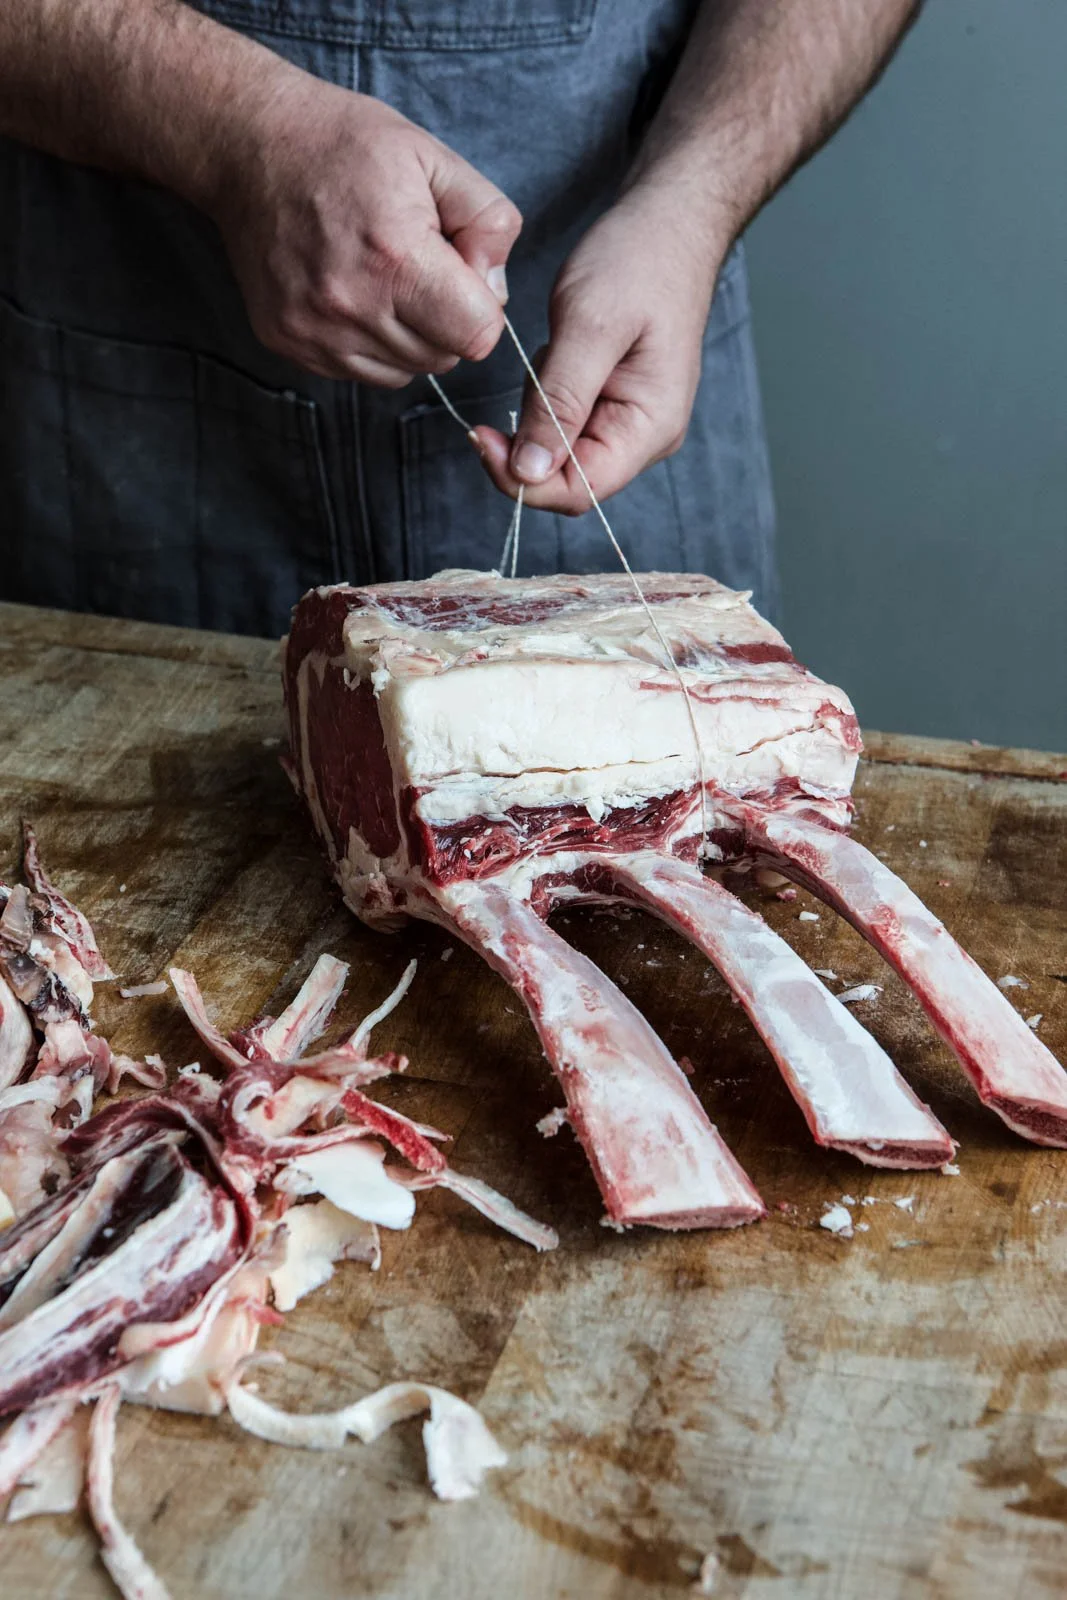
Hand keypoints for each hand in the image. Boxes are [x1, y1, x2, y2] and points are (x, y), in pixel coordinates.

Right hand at [210, 71, 521, 384]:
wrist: (249, 147)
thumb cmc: (345, 146)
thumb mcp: (434, 158)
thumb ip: (488, 222)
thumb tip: (497, 288)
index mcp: (395, 258)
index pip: (477, 335)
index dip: (483, 306)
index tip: (462, 273)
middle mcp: (351, 306)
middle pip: (443, 358)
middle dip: (448, 321)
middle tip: (422, 268)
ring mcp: (315, 332)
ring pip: (404, 372)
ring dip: (410, 338)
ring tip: (386, 279)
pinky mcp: (290, 344)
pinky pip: (361, 373)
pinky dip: (372, 345)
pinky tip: (357, 295)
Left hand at [471, 186, 725, 511]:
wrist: (667, 223)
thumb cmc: (638, 262)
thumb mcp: (590, 326)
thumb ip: (560, 403)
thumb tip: (529, 473)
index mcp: (650, 427)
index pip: (578, 491)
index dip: (522, 480)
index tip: (479, 437)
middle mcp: (643, 437)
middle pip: (565, 477)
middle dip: (529, 436)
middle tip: (526, 370)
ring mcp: (627, 422)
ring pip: (556, 449)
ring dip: (536, 408)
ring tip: (555, 346)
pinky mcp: (608, 404)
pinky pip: (560, 420)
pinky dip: (545, 392)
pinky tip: (558, 349)